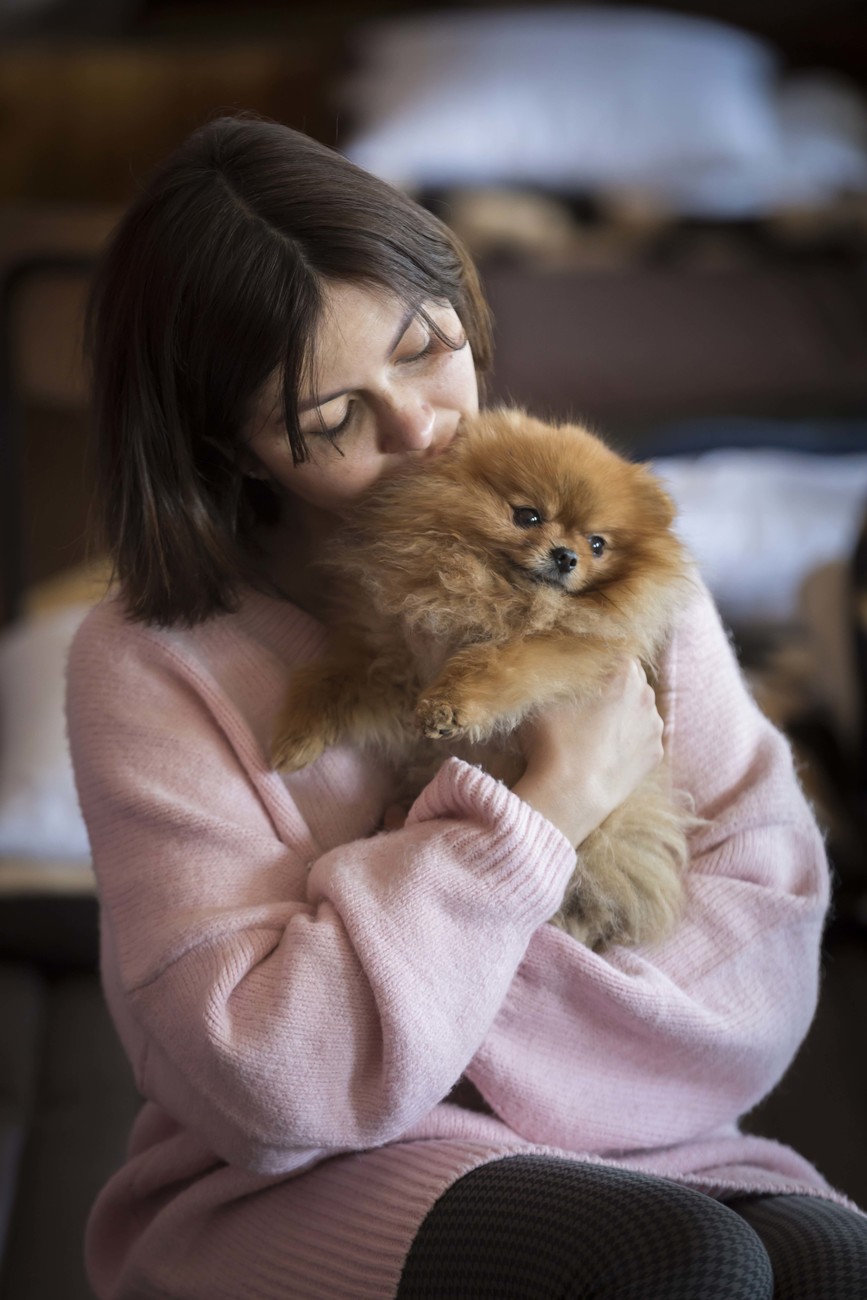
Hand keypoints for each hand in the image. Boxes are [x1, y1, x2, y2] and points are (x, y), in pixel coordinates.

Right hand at [512, 659, 663, 847]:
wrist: (571, 794)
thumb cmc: (552, 739)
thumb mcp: (540, 693)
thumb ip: (552, 668)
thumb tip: (549, 655)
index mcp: (622, 669)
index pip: (612, 651)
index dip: (594, 661)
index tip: (578, 674)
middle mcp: (646, 693)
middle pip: (629, 679)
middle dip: (610, 686)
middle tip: (583, 703)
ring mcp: (654, 725)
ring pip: (638, 709)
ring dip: (621, 714)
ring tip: (592, 732)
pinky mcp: (656, 754)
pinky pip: (642, 738)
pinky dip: (628, 741)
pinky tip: (605, 751)